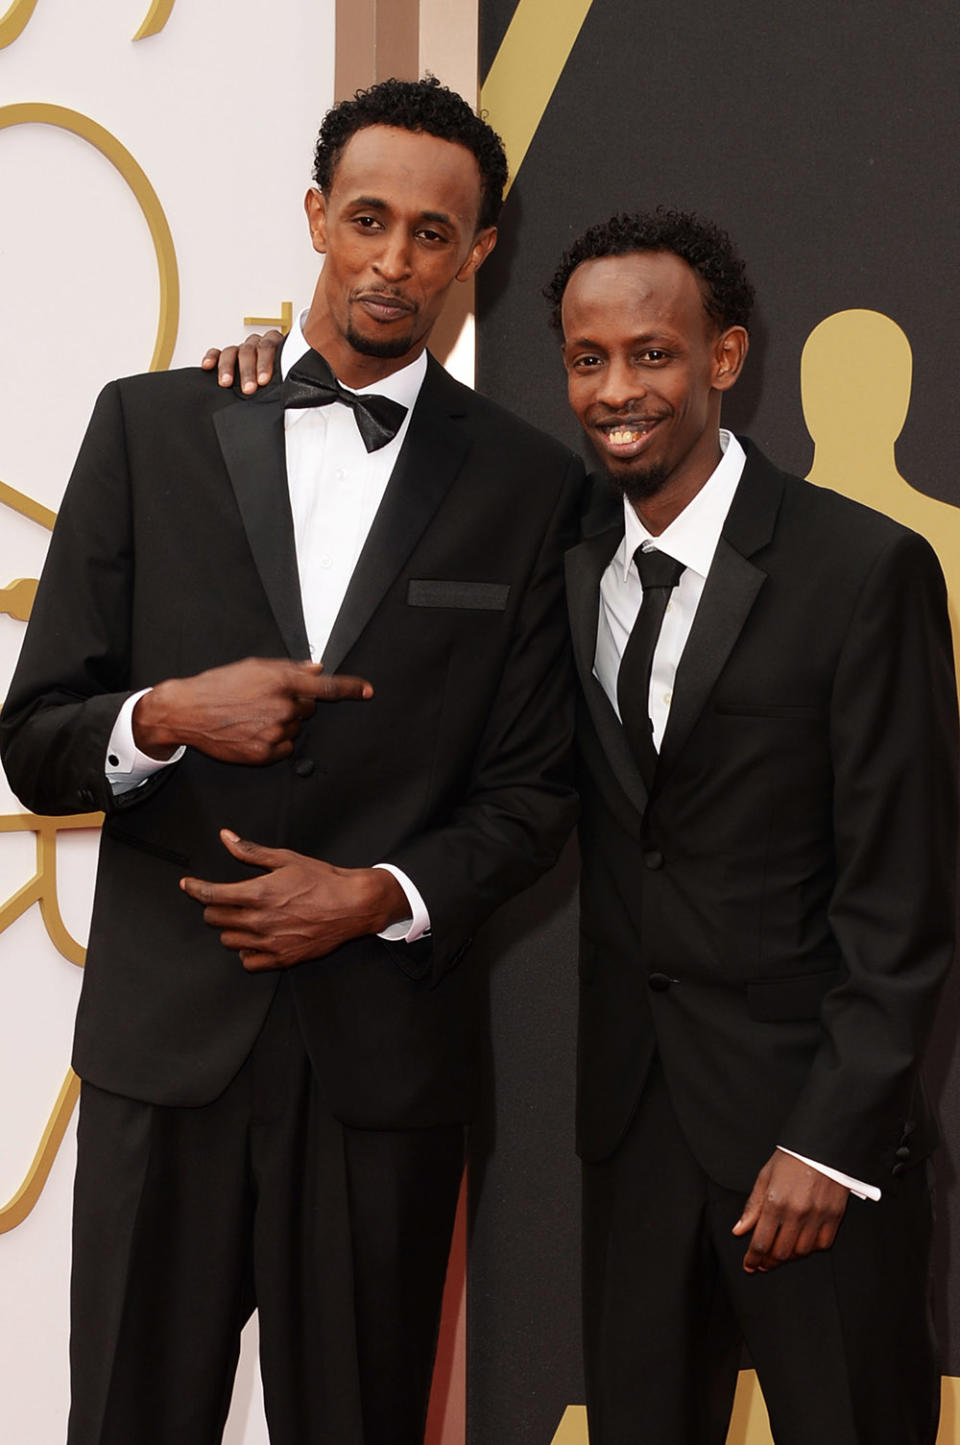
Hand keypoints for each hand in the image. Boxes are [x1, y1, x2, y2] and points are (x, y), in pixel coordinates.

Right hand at [133, 657, 371, 764]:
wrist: (188, 711)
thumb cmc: (218, 686)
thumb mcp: (253, 667)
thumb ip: (289, 669)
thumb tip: (316, 669)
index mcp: (282, 682)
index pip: (327, 686)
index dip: (351, 688)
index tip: (367, 691)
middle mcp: (283, 707)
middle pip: (309, 709)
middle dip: (295, 704)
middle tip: (266, 702)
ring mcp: (275, 732)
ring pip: (296, 729)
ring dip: (283, 723)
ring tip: (253, 716)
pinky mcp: (265, 753)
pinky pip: (285, 748)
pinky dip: (275, 742)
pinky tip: (252, 732)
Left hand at [180, 830, 408, 969]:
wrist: (353, 905)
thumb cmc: (323, 881)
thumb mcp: (285, 859)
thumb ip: (250, 852)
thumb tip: (227, 838)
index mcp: (257, 894)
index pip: (211, 896)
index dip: (194, 889)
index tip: (188, 886)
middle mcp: (259, 921)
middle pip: (214, 919)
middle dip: (214, 907)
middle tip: (224, 900)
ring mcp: (269, 943)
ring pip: (228, 942)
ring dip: (230, 929)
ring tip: (243, 919)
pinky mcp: (282, 958)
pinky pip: (248, 962)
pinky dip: (247, 952)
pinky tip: (255, 939)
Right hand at [201, 329, 283, 392]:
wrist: (275, 383)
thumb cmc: (282, 379)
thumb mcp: (287, 378)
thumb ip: (287, 380)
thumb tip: (291, 393)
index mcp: (273, 344)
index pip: (268, 347)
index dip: (265, 363)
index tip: (264, 381)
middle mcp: (256, 344)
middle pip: (249, 350)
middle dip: (248, 371)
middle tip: (248, 389)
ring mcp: (241, 349)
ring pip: (232, 351)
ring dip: (228, 367)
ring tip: (226, 383)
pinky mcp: (227, 356)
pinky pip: (217, 353)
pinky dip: (211, 357)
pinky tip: (208, 366)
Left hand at [732, 1150, 848, 1271]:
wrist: (821, 1145)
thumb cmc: (792, 1158)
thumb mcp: (765, 1177)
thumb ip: (753, 1206)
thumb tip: (739, 1230)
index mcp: (776, 1202)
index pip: (761, 1242)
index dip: (753, 1258)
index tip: (749, 1264)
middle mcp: (797, 1212)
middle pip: (781, 1252)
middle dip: (769, 1261)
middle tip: (763, 1262)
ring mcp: (817, 1216)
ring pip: (801, 1251)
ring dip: (789, 1256)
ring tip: (780, 1252)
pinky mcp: (834, 1216)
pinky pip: (823, 1244)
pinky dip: (811, 1248)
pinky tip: (802, 1243)